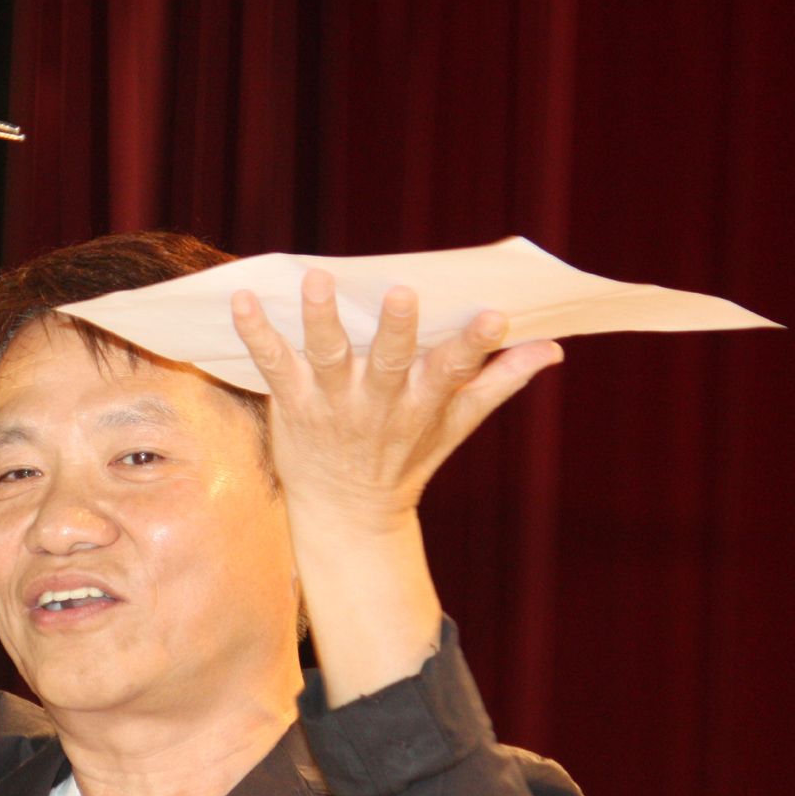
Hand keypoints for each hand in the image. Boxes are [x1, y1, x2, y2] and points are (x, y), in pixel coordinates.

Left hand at [230, 268, 563, 700]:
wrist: (346, 515)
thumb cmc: (405, 458)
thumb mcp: (455, 424)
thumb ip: (498, 381)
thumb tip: (551, 349)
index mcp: (421, 404)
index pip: (454, 370)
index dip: (476, 344)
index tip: (496, 315)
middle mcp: (377, 404)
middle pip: (389, 362)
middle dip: (397, 330)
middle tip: (402, 292)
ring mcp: (332, 404)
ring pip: (327, 358)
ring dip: (322, 319)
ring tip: (317, 280)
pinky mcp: (292, 404)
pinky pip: (271, 365)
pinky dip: (255, 333)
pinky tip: (243, 300)